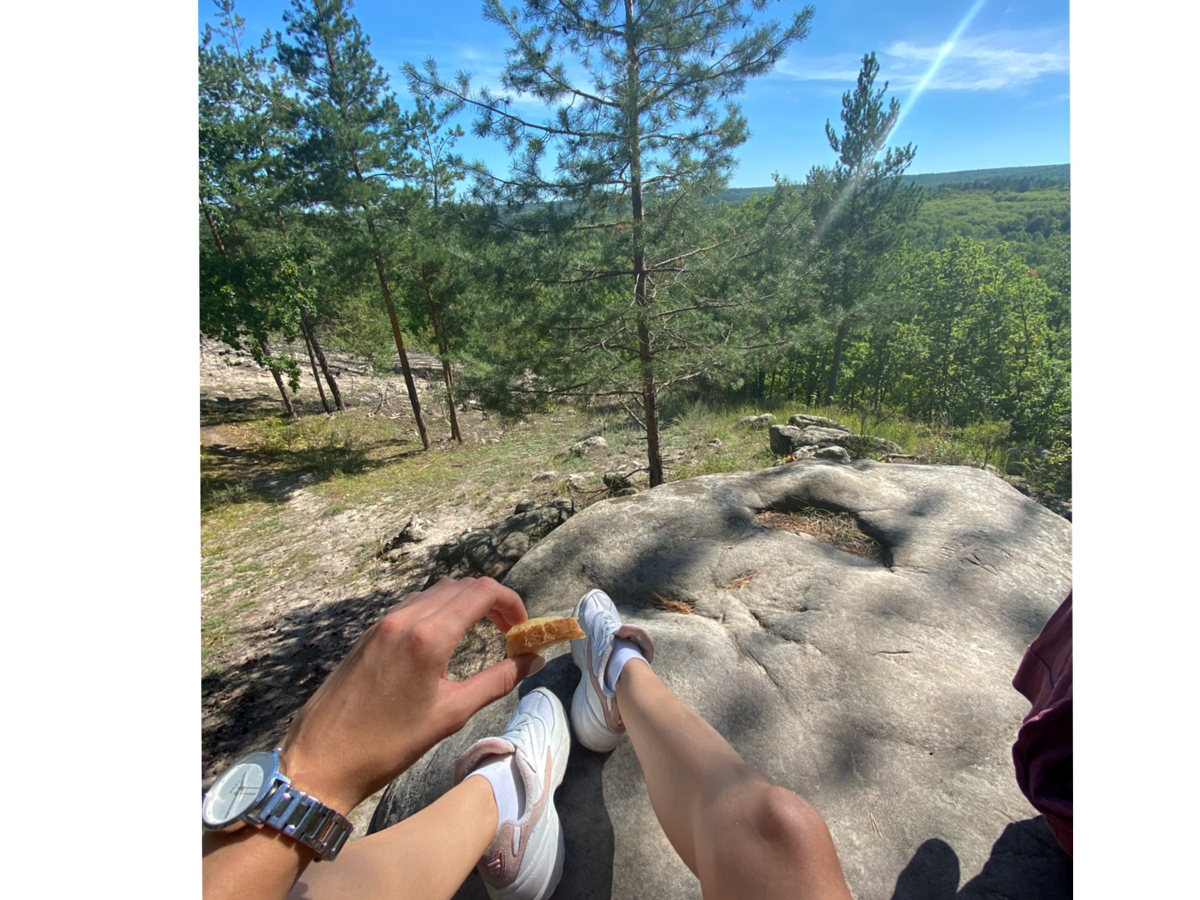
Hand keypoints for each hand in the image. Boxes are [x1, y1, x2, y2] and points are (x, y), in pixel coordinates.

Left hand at [276, 576, 541, 815]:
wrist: (321, 758)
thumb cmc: (387, 744)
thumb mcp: (450, 714)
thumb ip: (497, 681)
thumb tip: (532, 661)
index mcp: (428, 636)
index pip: (483, 592)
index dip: (511, 603)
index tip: (522, 629)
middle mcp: (405, 619)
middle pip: (462, 586)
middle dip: (492, 603)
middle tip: (508, 634)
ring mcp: (383, 623)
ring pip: (436, 593)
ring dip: (464, 604)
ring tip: (480, 635)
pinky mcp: (369, 633)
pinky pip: (412, 606)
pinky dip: (437, 612)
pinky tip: (443, 642)